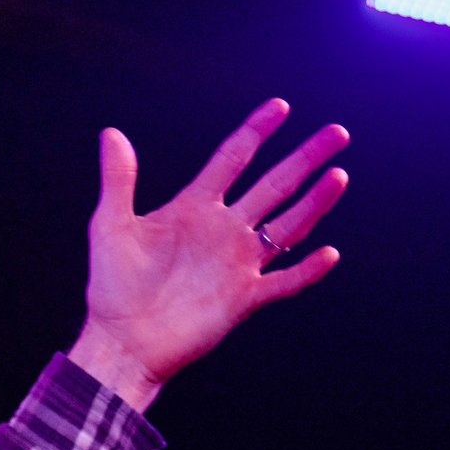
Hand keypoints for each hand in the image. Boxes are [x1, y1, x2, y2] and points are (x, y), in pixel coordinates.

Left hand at [69, 99, 348, 409]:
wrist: (122, 342)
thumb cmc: (111, 287)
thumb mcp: (110, 227)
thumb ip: (118, 180)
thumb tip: (111, 133)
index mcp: (194, 208)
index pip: (233, 159)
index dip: (256, 132)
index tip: (280, 107)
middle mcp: (223, 230)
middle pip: (274, 185)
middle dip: (305, 158)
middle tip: (337, 132)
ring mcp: (237, 264)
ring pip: (287, 226)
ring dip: (314, 203)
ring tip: (338, 175)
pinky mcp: (243, 298)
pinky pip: (283, 281)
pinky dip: (307, 270)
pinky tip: (328, 253)